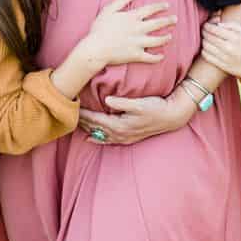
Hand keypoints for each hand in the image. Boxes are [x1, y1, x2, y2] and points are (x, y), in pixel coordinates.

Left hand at [77, 90, 194, 145]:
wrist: (172, 116)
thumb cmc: (157, 108)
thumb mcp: (140, 103)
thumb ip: (122, 102)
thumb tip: (106, 100)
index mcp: (120, 125)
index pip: (96, 119)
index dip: (83, 113)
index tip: (72, 106)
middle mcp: (120, 134)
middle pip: (95, 128)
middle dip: (82, 122)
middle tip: (68, 114)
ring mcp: (124, 137)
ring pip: (100, 135)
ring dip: (88, 130)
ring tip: (76, 124)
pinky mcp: (129, 137)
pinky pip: (108, 140)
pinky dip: (98, 139)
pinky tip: (91, 139)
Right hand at [81, 0, 175, 68]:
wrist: (95, 48)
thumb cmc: (99, 29)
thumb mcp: (108, 10)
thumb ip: (122, 0)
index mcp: (132, 17)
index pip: (151, 9)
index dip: (160, 6)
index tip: (167, 5)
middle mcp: (139, 29)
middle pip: (158, 23)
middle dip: (168, 20)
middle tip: (175, 19)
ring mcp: (139, 43)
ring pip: (158, 40)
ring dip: (165, 38)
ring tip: (170, 36)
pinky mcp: (136, 55)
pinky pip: (150, 57)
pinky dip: (157, 57)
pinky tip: (162, 56)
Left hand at [199, 18, 240, 79]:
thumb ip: (233, 25)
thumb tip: (218, 25)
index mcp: (235, 38)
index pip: (214, 29)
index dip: (207, 26)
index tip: (206, 25)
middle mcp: (229, 48)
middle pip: (208, 37)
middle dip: (204, 32)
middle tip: (204, 31)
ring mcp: (224, 58)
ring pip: (206, 46)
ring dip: (204, 41)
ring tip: (206, 39)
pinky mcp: (221, 65)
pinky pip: (207, 56)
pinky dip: (204, 51)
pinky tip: (207, 48)